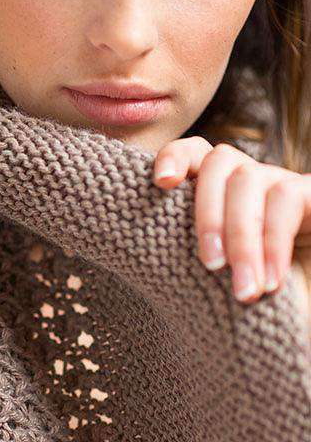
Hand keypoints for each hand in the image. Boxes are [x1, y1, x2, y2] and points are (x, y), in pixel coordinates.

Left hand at [151, 137, 310, 332]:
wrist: (304, 289)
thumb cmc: (251, 284)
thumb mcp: (217, 266)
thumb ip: (192, 253)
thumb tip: (147, 261)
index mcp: (217, 186)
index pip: (193, 151)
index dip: (175, 157)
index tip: (162, 183)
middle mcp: (246, 175)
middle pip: (218, 164)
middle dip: (208, 215)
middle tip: (211, 266)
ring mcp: (279, 179)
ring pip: (248, 181)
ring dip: (242, 238)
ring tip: (244, 289)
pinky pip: (286, 199)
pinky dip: (273, 243)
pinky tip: (271, 282)